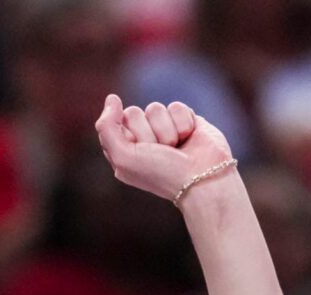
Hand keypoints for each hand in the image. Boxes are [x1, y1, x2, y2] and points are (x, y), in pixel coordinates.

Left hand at [94, 96, 232, 202]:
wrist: (203, 180)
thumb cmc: (163, 174)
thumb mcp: (123, 157)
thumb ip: (106, 127)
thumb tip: (112, 98)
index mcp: (125, 151)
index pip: (115, 123)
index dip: (130, 136)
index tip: (142, 154)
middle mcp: (144, 140)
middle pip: (133, 113)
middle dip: (148, 133)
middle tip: (162, 153)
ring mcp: (165, 129)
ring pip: (155, 108)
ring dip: (167, 130)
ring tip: (177, 148)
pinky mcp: (185, 121)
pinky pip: (176, 106)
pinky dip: (184, 123)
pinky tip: (190, 139)